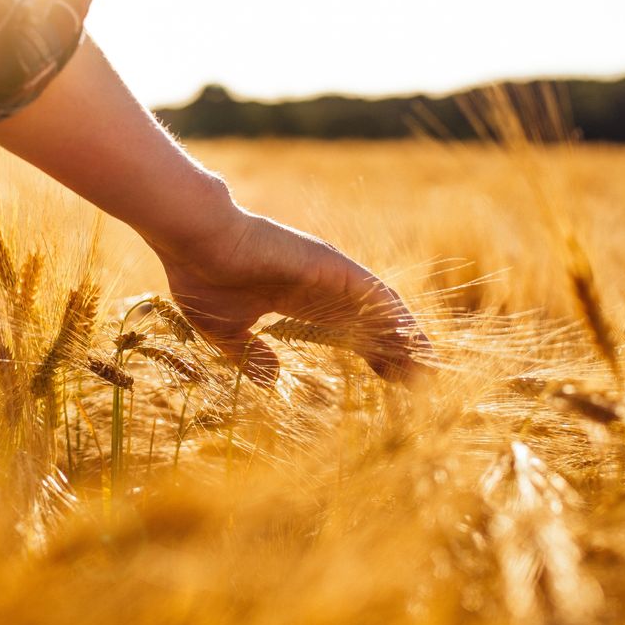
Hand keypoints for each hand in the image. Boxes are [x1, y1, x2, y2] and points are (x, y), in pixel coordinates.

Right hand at [150, 208, 431, 382]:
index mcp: (297, 300)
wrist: (196, 240)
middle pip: (370, 323)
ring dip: (405, 338)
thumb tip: (273, 380)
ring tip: (429, 369)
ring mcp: (328, 273)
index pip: (346, 331)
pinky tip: (414, 342)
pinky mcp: (331, 265)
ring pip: (379, 309)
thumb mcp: (225, 331)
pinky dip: (396, 318)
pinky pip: (374, 294)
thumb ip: (250, 355)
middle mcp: (320, 286)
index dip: (370, 355)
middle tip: (423, 384)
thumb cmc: (202, 277)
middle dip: (396, 352)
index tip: (391, 381)